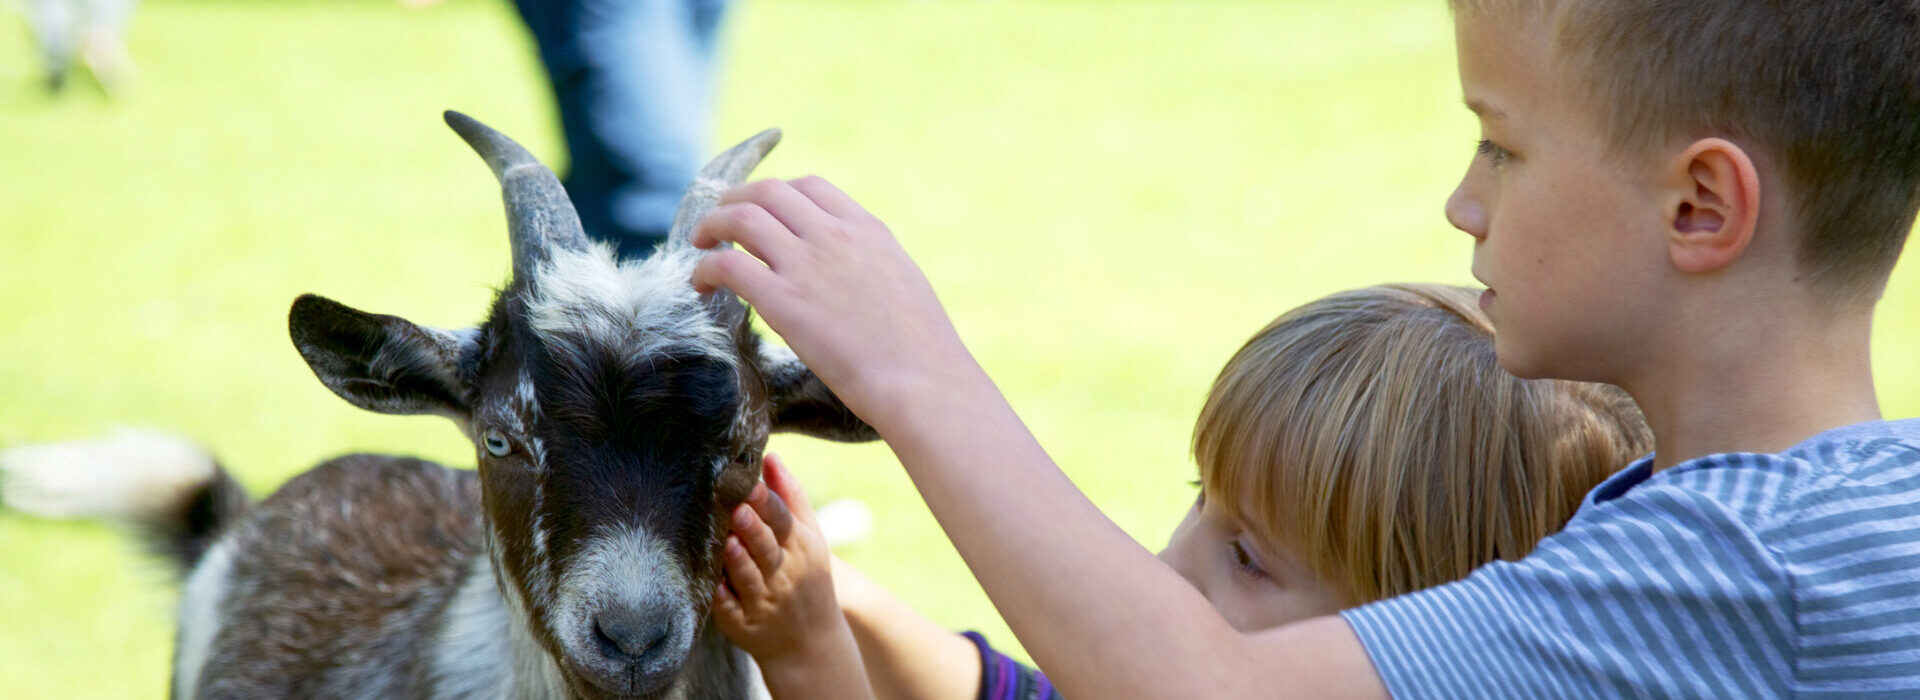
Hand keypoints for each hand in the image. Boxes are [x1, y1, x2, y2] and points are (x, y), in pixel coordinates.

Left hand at [690, 177, 980, 424]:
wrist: (923, 382)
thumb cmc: (922, 350)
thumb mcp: (902, 282)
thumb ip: (869, 264)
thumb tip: (847, 275)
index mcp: (867, 229)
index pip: (810, 187)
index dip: (776, 195)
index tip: (762, 212)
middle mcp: (834, 236)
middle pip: (768, 192)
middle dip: (735, 200)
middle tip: (719, 222)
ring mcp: (807, 265)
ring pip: (740, 218)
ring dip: (712, 225)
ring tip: (701, 244)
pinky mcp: (783, 301)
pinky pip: (727, 266)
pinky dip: (705, 268)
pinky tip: (700, 286)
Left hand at [712, 454, 866, 691]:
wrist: (812, 643)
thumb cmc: (807, 577)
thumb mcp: (810, 538)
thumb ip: (791, 497)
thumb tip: (771, 457)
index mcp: (799, 548)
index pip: (784, 521)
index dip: (767, 503)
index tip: (750, 482)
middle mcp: (783, 574)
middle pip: (767, 548)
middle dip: (753, 529)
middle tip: (737, 509)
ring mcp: (763, 602)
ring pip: (749, 580)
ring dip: (738, 562)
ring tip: (727, 542)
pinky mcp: (743, 625)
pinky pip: (731, 611)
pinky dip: (722, 599)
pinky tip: (712, 585)